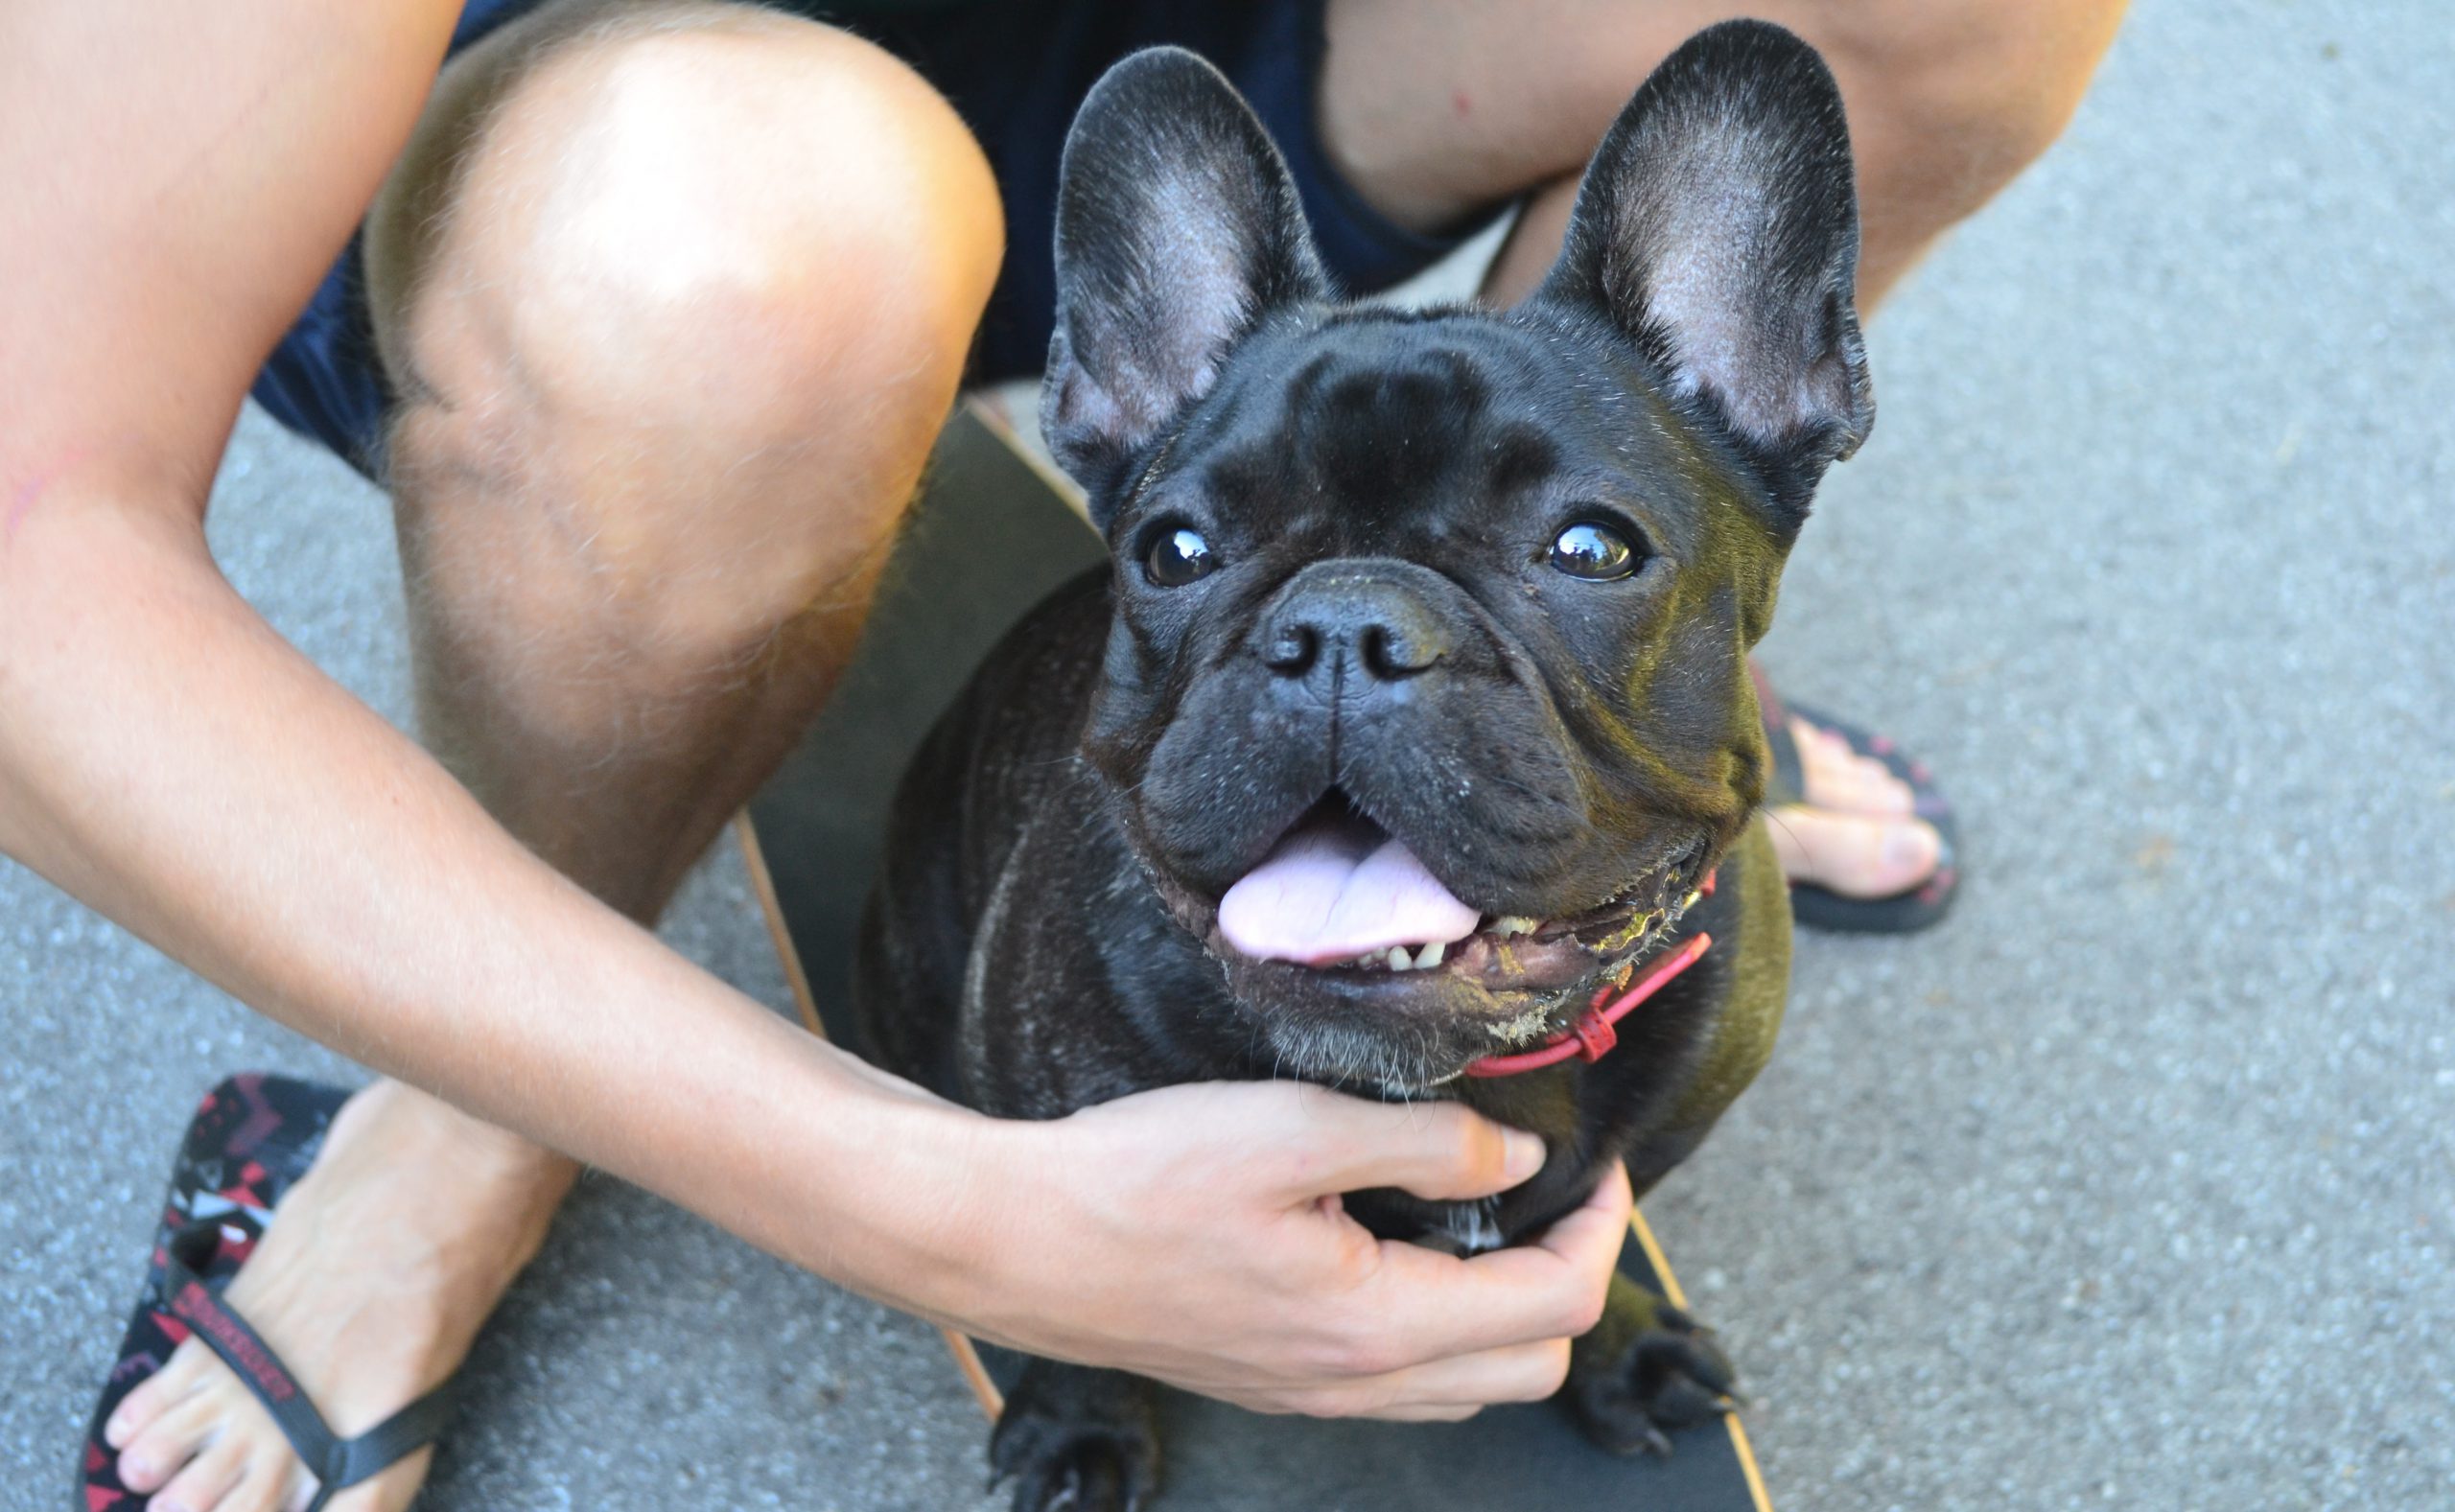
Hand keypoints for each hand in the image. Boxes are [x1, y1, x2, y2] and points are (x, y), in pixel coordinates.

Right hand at [945, 1081, 1632, 1420]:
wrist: (1020, 1241)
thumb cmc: (1140, 1179)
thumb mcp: (1292, 1129)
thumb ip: (1424, 1145)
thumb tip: (1518, 1165)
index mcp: (1377, 1324)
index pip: (1554, 1305)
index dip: (1601, 1230)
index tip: (1597, 1166)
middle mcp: (1356, 1382)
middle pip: (1531, 1368)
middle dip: (1568, 1281)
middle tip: (1553, 1196)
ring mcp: (1314, 1393)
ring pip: (1468, 1386)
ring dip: (1506, 1312)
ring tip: (1482, 1218)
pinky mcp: (1276, 1381)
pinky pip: (1401, 1383)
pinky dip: (1439, 1326)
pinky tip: (1399, 1248)